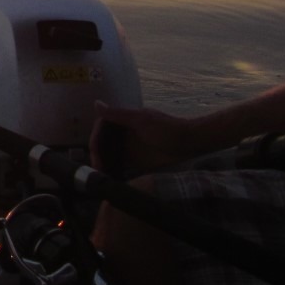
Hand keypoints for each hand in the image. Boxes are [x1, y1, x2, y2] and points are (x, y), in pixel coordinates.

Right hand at [89, 101, 203, 174]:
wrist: (190, 143)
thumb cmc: (167, 128)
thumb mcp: (141, 120)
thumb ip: (118, 114)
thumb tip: (96, 103)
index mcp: (123, 121)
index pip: (101, 129)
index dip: (95, 141)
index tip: (94, 154)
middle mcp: (124, 134)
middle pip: (103, 144)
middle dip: (97, 156)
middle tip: (97, 171)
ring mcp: (130, 148)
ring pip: (109, 156)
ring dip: (103, 164)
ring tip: (101, 178)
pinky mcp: (137, 161)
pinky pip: (120, 166)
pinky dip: (113, 171)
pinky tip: (110, 180)